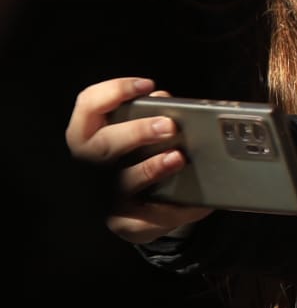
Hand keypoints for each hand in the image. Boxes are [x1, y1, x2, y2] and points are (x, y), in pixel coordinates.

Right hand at [65, 77, 213, 242]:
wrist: (138, 209)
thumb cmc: (137, 157)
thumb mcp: (137, 132)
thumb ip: (149, 112)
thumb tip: (165, 100)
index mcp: (88, 136)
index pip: (88, 105)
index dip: (114, 91)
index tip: (146, 84)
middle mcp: (89, 167)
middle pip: (103, 146)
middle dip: (137, 132)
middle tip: (169, 126)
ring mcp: (105, 197)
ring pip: (123, 183)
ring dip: (152, 169)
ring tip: (178, 158)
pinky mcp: (125, 223)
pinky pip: (150, 217)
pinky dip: (177, 208)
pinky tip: (197, 201)